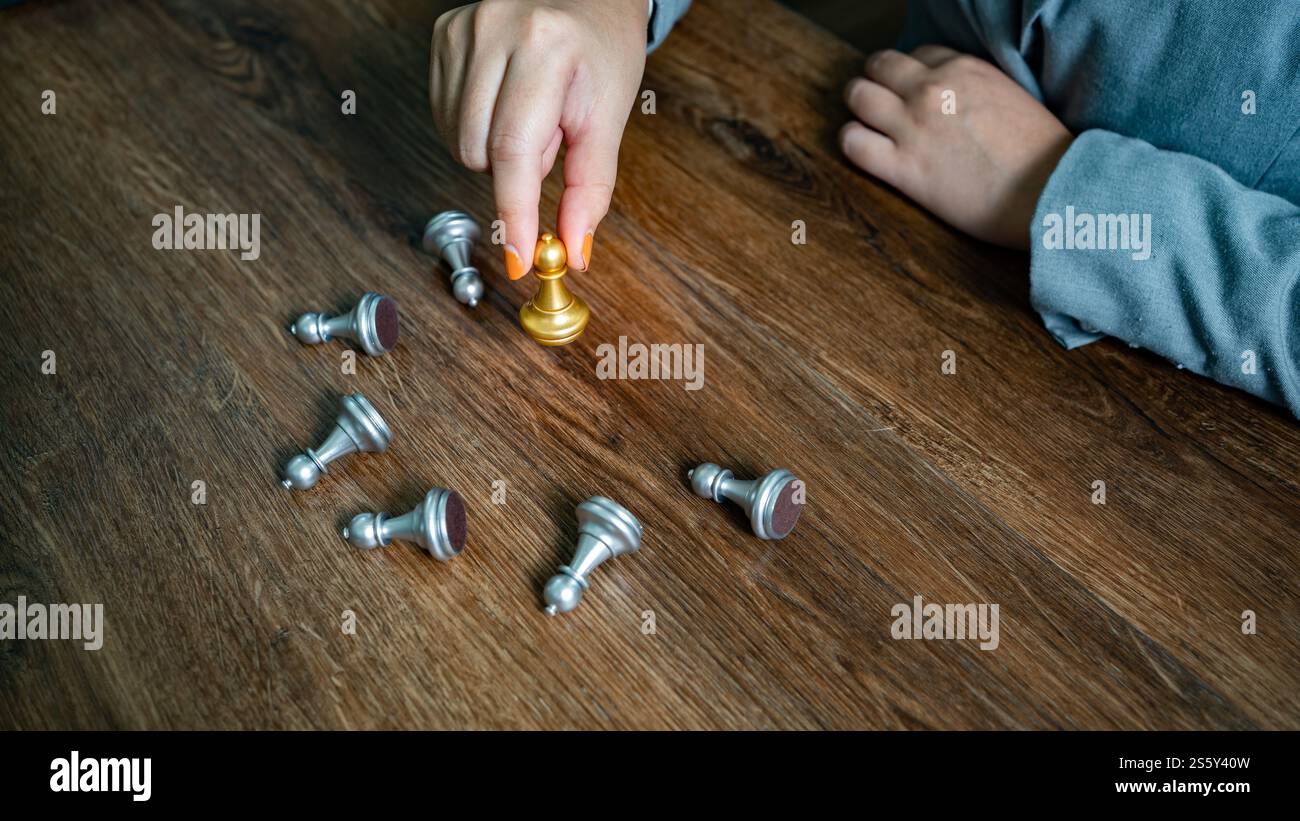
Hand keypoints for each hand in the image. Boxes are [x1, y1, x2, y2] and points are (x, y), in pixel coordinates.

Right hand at [430, 0, 650, 276]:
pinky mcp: (444, 36)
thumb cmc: (605, 51)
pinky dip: (477, 126)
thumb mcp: (610, 118)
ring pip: (457, 140)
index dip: (514, 214)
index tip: (518, 260)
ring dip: (496, 148)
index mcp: (545, 46)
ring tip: (531, 113)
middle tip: (553, 135)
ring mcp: (463, 30)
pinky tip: (506, 102)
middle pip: (479, 152)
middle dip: (516, 166)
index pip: (514, 151)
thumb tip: (573, 248)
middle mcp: (495, 30)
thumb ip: (591, 188)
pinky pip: (446, 116)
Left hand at [839, 46, 1073, 249]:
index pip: (916, 55)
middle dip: (876, 83)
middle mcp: (932, 89)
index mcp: (963, 68)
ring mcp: (914, 126)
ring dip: (858, 109)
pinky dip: (852, 144)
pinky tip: (867, 154)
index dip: (910, 76)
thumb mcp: (1010, 95)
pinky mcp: (904, 168)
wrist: (1049, 189)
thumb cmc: (1040, 152)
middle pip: (879, 66)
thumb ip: (975, 89)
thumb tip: (957, 100)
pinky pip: (853, 144)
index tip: (913, 95)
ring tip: (868, 127)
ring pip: (858, 97)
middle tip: (881, 107)